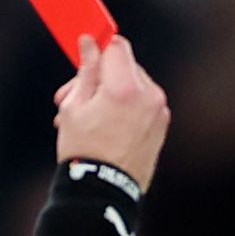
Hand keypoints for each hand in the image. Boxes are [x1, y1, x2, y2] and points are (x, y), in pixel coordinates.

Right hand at [54, 35, 169, 188]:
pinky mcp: (162, 125)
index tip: (86, 52)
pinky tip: (106, 126)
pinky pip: (142, 103)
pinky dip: (126, 107)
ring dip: (112, 92)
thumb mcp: (74, 107)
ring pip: (133, 84)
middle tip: (72, 96)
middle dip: (100, 75)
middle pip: (125, 65)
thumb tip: (90, 42)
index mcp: (124, 88)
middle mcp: (148, 96)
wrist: (104, 193)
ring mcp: (159, 111)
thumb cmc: (85, 153)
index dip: (99, 47)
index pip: (116, 46)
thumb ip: (86, 69)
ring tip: (88, 116)